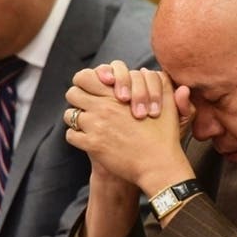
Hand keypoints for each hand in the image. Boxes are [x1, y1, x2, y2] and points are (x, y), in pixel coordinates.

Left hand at [66, 68, 192, 194]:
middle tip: (88, 106)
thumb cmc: (164, 136)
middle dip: (78, 98)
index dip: (85, 82)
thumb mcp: (167, 104)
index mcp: (116, 95)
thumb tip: (147, 72)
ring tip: (89, 124)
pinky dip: (77, 137)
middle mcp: (103, 107)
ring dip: (77, 119)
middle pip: (72, 93)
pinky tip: (89, 139)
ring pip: (70, 115)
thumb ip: (159, 83)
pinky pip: (70, 136)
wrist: (158, 164)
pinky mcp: (92, 144)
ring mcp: (96, 126)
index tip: (93, 90)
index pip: (84, 77)